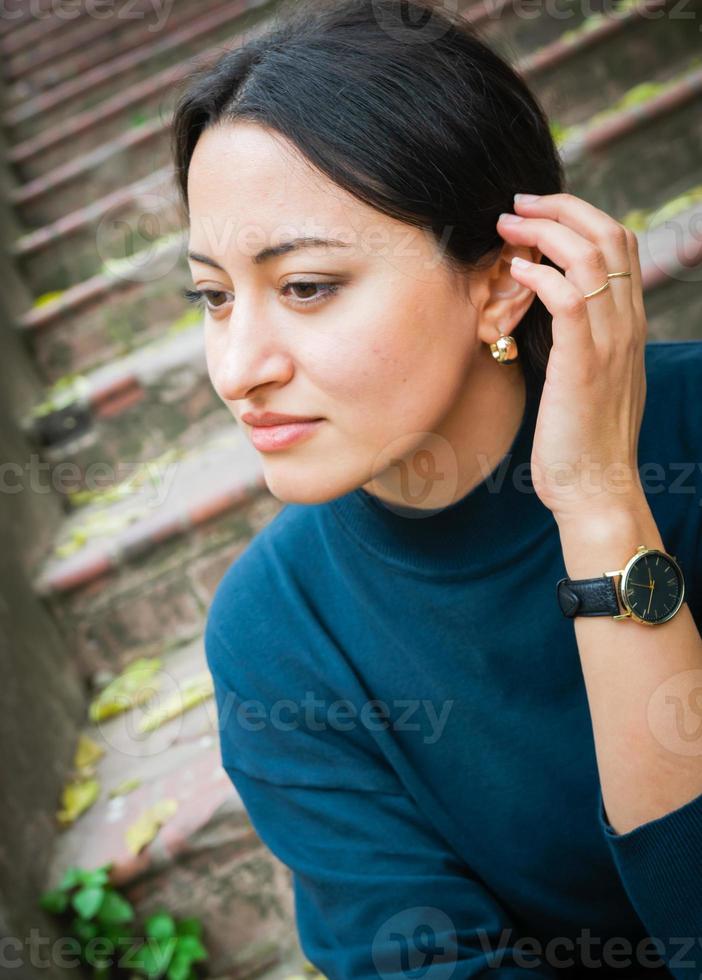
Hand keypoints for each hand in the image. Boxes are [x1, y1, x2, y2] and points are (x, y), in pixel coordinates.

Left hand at [496, 192, 648, 526]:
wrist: (595, 487)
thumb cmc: (580, 438)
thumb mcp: (587, 378)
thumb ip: (580, 339)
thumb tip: (549, 312)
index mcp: (629, 324)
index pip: (620, 244)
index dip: (579, 215)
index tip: (536, 211)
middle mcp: (627, 324)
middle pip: (610, 234)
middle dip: (561, 206)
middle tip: (516, 204)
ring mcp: (610, 341)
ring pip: (590, 255)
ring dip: (544, 230)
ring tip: (506, 225)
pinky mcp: (583, 362)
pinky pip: (568, 298)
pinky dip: (539, 274)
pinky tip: (513, 272)